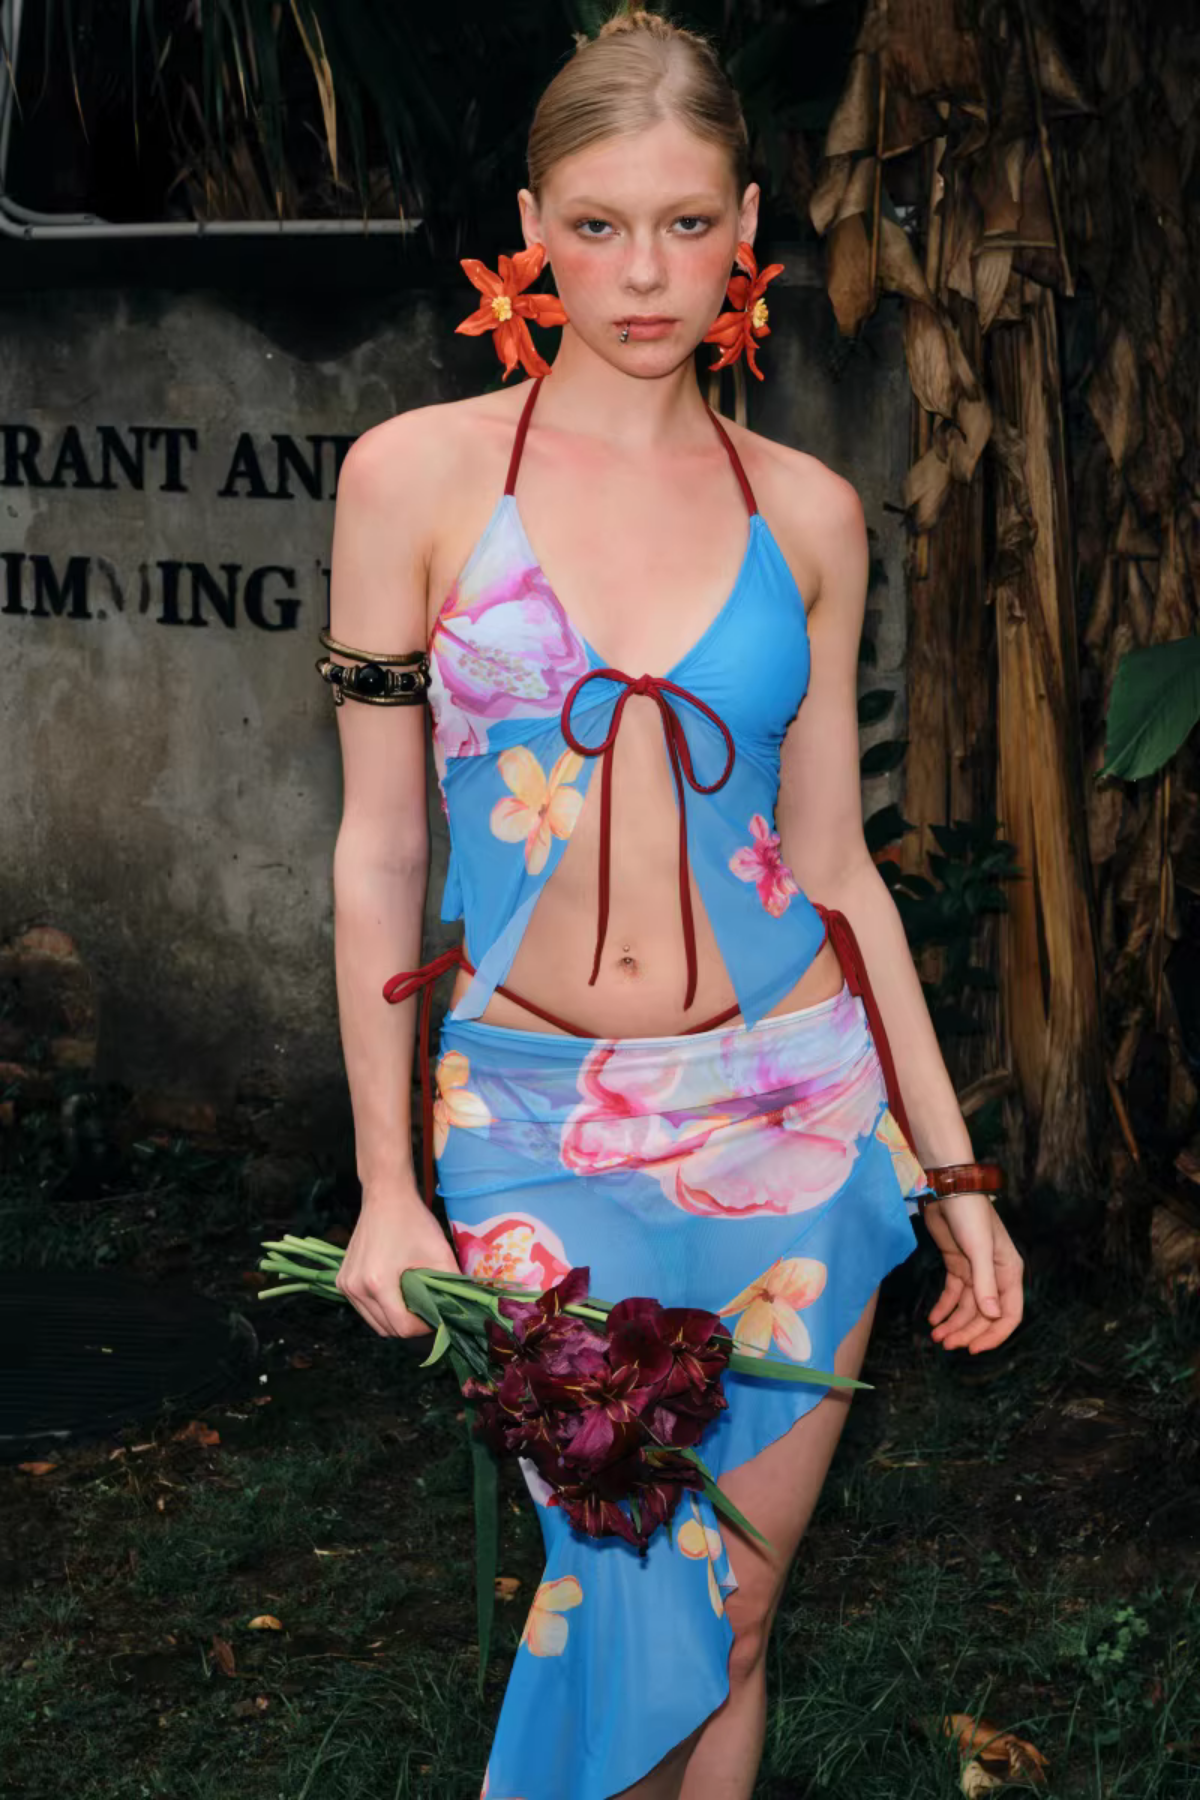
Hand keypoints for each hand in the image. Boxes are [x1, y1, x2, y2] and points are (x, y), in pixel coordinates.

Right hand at [335, 1182, 463, 1337]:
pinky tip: (395, 1292)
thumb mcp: (440, 1254)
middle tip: (427, 1308)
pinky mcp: (342, 1281)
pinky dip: (381, 1309)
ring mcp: (345, 1285)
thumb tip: (459, 1312)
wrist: (386, 1197)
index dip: (424, 1327)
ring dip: (395, 1319)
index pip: (403, 1327)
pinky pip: (364, 1309)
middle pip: (387, 1329)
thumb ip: (450, 1286)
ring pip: (375, 1323)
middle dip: (411, 1325)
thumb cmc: (413, 1222)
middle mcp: (356, 1288)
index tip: (437, 1314)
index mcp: (378, 1283)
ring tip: (412, 1300)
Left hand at [920, 1192, 1023, 1352]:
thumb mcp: (979, 1250)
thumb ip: (985, 1284)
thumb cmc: (970, 1215)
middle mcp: (995, 1274)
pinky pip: (953, 1293)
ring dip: (953, 1323)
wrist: (947, 1188)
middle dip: (967, 1331)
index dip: (994, 1335)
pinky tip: (933, 1318)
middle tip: (946, 1344)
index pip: (1009, 1314)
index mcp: (1009, 1272)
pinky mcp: (957, 1263)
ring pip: (967, 1306)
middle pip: (984, 1314)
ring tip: (936, 1336)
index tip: (973, 1349)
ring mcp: (975, 1270)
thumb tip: (993, 1316)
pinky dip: (944, 1307)